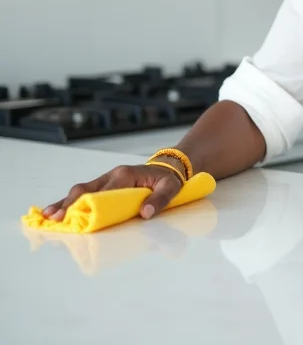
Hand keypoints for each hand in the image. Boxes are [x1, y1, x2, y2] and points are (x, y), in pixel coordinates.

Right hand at [42, 163, 183, 221]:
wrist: (169, 168)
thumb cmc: (168, 179)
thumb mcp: (170, 187)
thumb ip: (160, 200)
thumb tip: (145, 213)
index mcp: (126, 175)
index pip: (104, 190)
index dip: (90, 203)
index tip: (77, 216)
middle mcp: (113, 175)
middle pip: (86, 189)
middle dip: (70, 204)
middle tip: (55, 219)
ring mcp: (107, 179)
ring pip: (81, 190)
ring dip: (64, 203)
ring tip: (47, 217)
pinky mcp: (105, 185)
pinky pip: (85, 192)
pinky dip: (70, 202)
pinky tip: (57, 211)